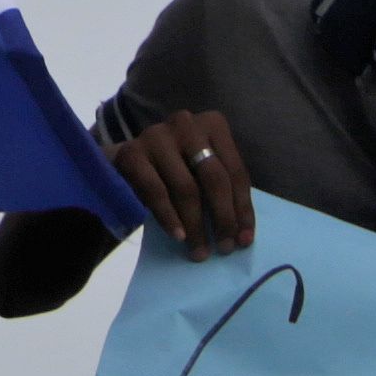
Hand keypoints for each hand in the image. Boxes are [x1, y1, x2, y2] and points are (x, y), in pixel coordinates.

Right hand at [107, 109, 256, 257]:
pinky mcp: (131, 152)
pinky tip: (178, 236)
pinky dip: (169, 217)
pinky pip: (156, 191)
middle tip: (224, 248)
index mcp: (212, 124)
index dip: (243, 209)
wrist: (130, 160)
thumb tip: (242, 235)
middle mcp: (186, 123)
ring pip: (186, 187)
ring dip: (196, 225)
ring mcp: (156, 135)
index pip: (235, 172)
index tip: (244, 241)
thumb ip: (224, 191)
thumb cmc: (178, 167)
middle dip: (222, 218)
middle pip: (214, 178)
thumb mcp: (205, 170)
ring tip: (200, 251)